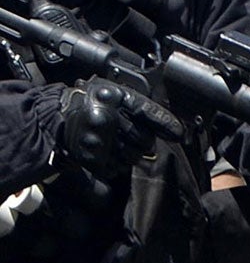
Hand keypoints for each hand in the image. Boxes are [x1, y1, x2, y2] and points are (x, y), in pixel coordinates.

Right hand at [57, 79, 181, 179]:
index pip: (148, 112)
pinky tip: (110, 152)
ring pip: (134, 157)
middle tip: (136, 136)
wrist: (57, 116)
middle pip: (144, 139)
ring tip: (120, 143)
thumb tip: (175, 129)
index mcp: (111, 97)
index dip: (166, 124)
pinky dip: (118, 163)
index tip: (179, 133)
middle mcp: (104, 118)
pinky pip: (118, 168)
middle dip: (145, 141)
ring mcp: (97, 140)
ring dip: (133, 154)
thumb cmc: (91, 103)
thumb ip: (142, 107)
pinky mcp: (91, 158)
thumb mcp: (116, 94)